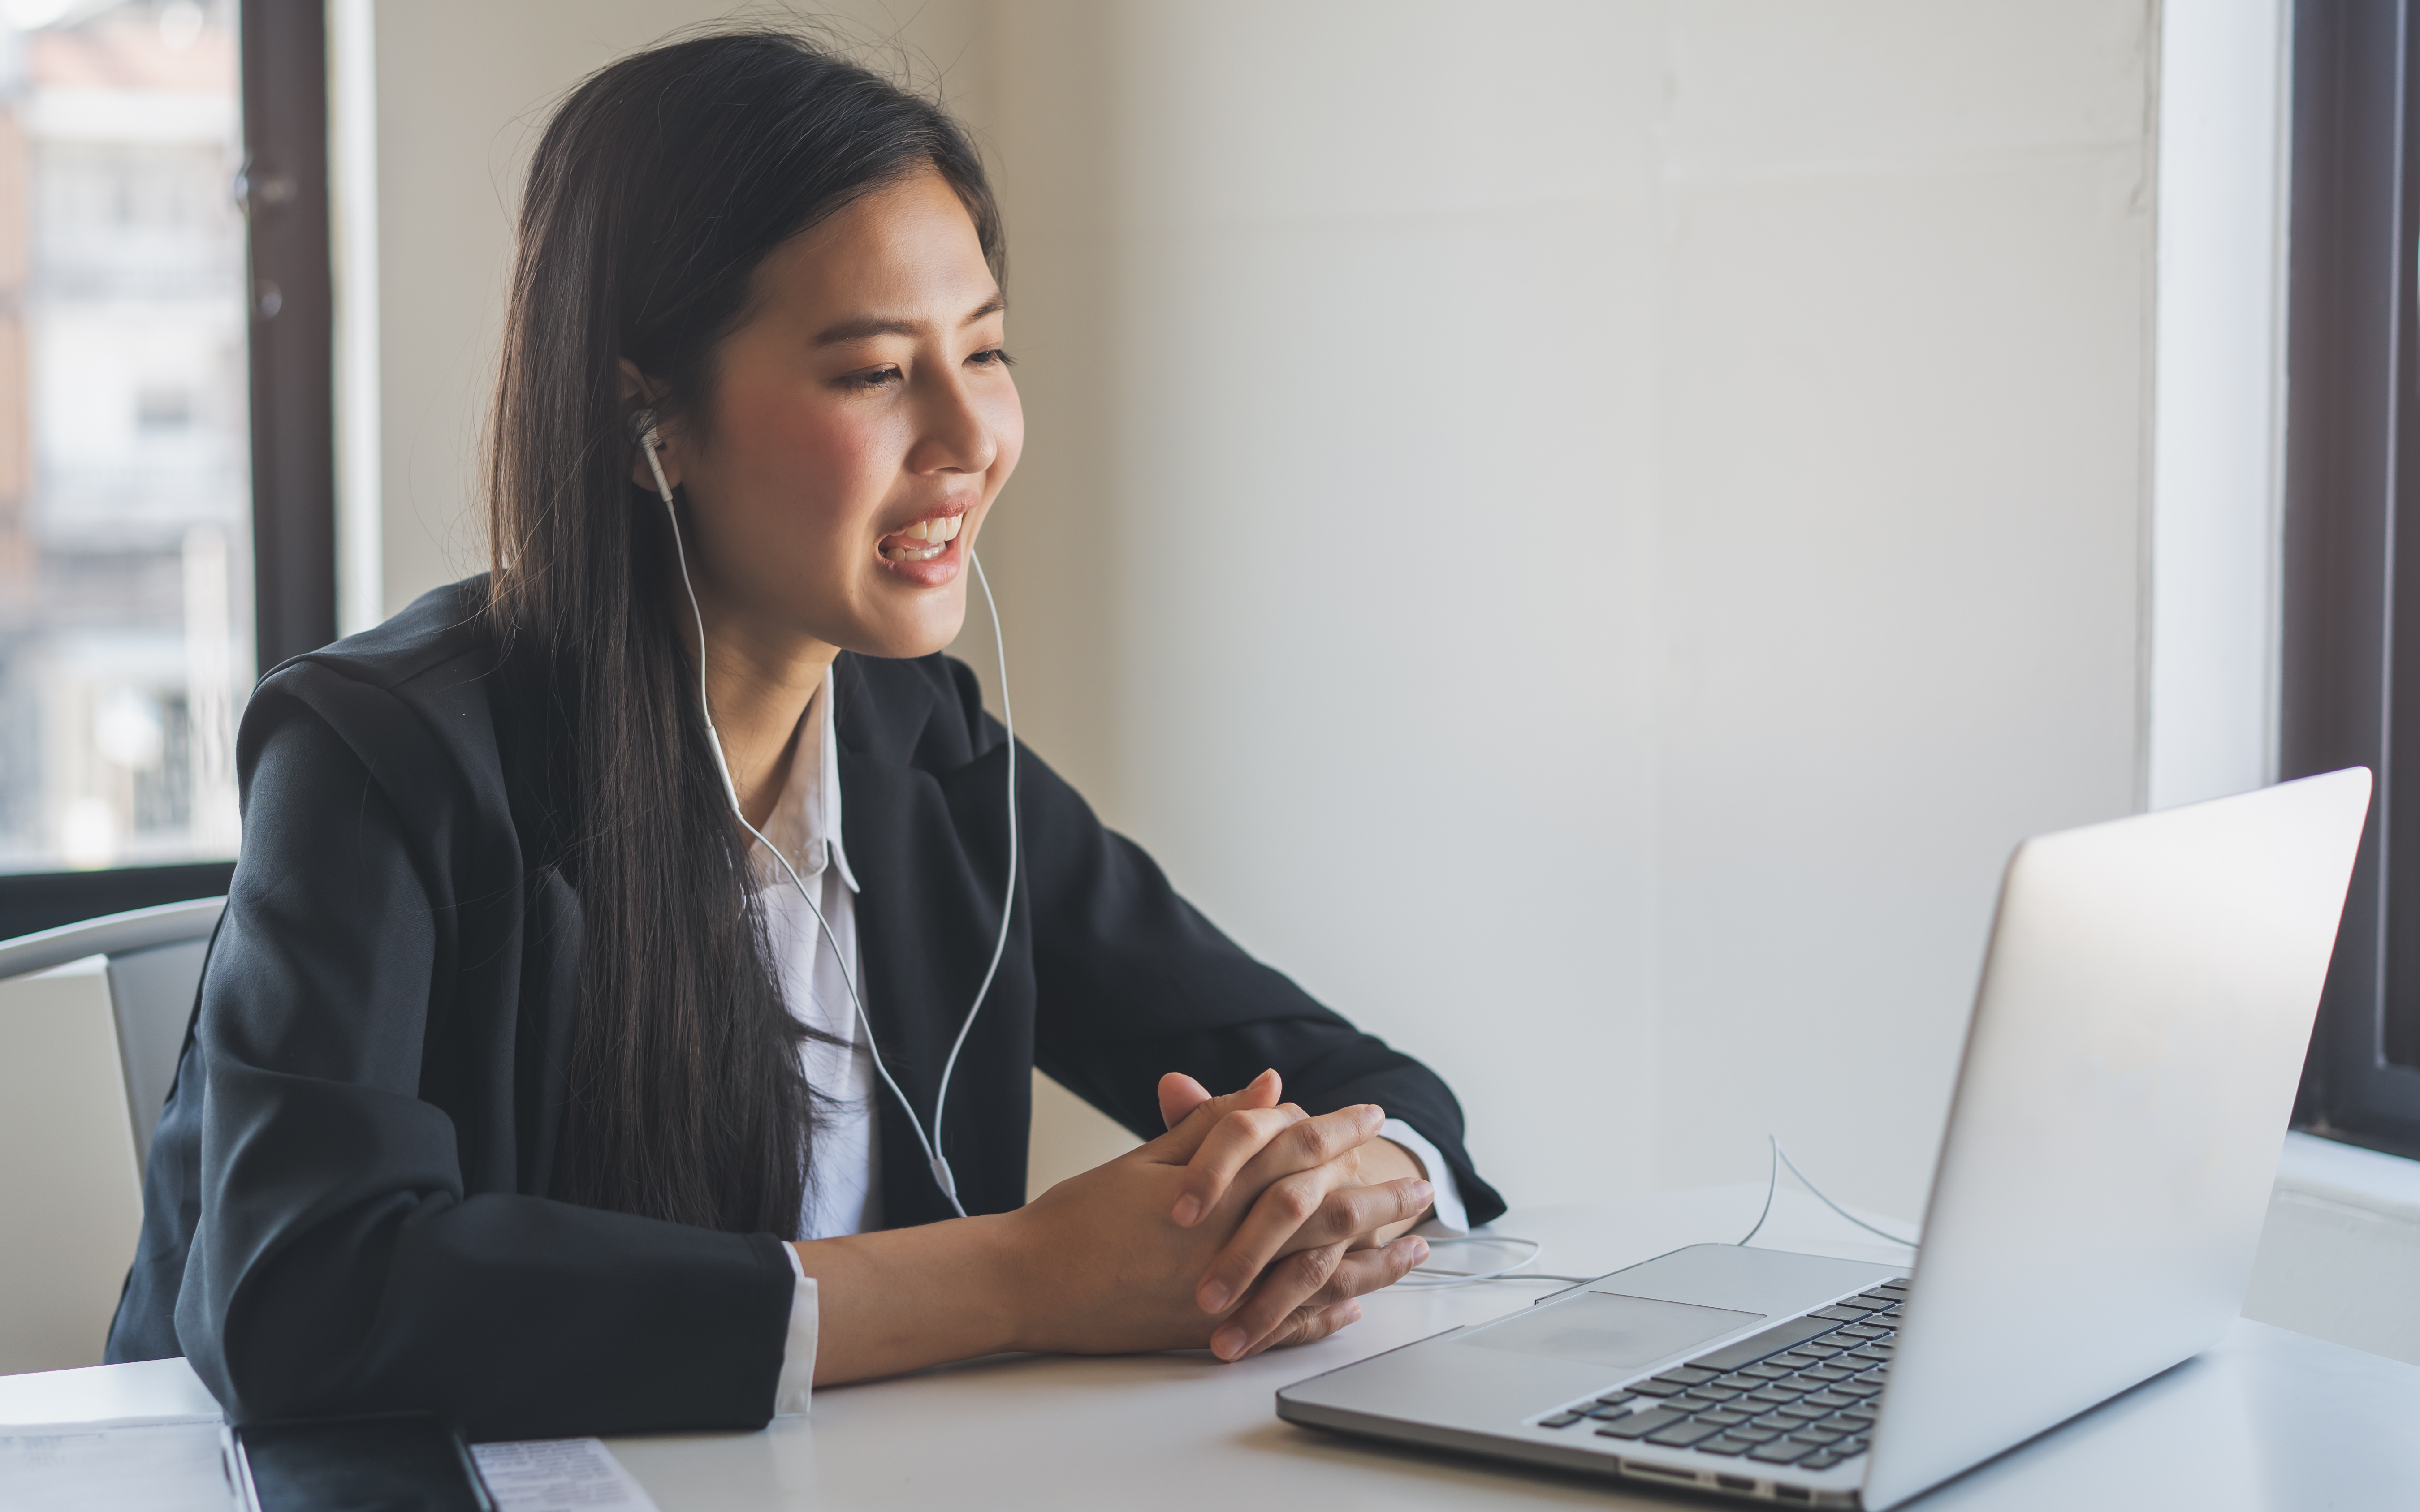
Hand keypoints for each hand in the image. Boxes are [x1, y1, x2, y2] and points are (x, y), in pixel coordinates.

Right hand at [987, 1074, 1409, 1356]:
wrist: (1028, 1282)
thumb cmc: (1077, 1217)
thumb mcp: (1145, 1157)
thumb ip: (1213, 1123)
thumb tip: (1270, 1088)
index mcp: (1213, 1193)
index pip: (1294, 1151)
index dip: (1339, 1128)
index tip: (1372, 1114)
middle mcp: (1227, 1245)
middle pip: (1325, 1216)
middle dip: (1379, 1199)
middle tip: (1422, 1190)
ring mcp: (1223, 1295)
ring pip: (1319, 1278)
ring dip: (1373, 1263)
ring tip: (1413, 1251)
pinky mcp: (1210, 1332)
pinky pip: (1286, 1326)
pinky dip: (1325, 1315)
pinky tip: (1354, 1305)